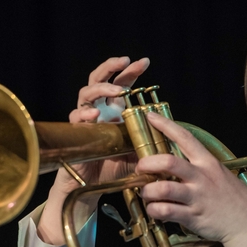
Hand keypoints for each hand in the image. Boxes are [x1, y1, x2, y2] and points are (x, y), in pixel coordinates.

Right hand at [38, 56, 149, 245]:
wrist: (92, 185)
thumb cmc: (112, 167)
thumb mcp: (137, 152)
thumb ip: (149, 141)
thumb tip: (171, 135)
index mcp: (112, 110)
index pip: (120, 83)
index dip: (131, 71)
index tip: (145, 63)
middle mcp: (97, 109)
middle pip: (98, 78)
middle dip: (112, 67)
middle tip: (126, 61)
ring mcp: (85, 119)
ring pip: (86, 92)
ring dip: (102, 88)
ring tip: (117, 91)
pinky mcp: (76, 132)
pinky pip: (76, 117)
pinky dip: (86, 113)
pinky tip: (96, 113)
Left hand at [135, 113, 246, 246]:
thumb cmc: (231, 198)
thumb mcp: (219, 174)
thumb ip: (198, 166)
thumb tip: (172, 162)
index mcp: (207, 162)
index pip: (185, 137)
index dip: (165, 125)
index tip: (150, 116)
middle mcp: (201, 177)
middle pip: (168, 162)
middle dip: (147, 163)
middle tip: (140, 168)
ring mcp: (196, 197)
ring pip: (162, 189)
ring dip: (147, 191)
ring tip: (146, 194)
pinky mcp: (192, 217)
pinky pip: (165, 211)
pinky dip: (153, 210)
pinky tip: (155, 210)